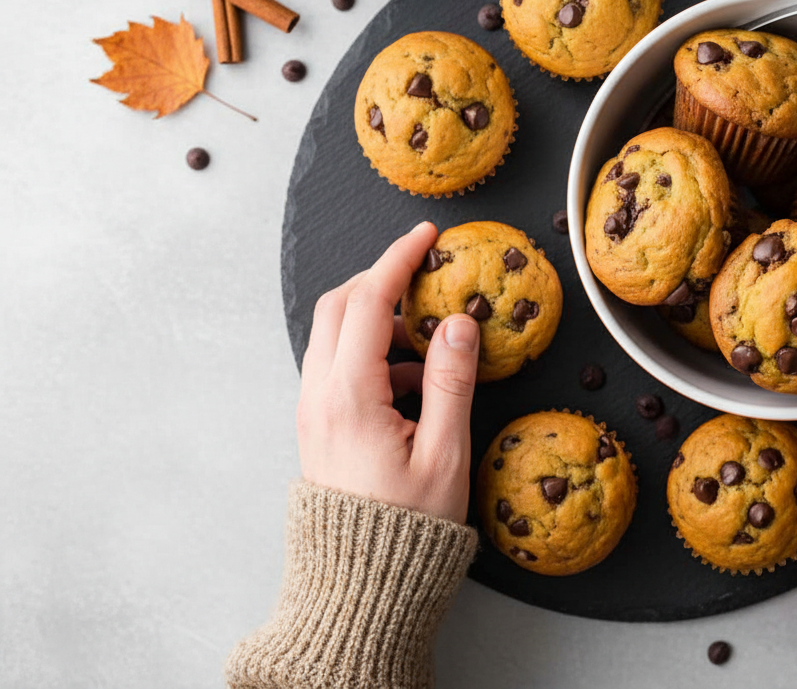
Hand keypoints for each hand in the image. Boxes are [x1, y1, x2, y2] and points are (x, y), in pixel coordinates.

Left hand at [296, 221, 479, 522]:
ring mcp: (314, 409)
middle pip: (339, 305)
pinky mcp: (319, 424)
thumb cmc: (408, 528)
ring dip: (380, 320)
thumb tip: (459, 323)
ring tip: (433, 348)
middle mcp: (320, 395)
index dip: (398, 260)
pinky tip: (415, 386)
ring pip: (335, 334)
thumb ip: (451, 381)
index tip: (426, 235)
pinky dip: (374, 353)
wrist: (359, 584)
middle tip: (426, 277)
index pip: (370, 301)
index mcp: (350, 396)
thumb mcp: (445, 454)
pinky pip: (338, 365)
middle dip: (382, 280)